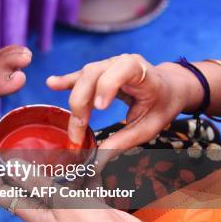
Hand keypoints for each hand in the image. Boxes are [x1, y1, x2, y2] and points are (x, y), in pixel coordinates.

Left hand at [0, 142, 154, 221]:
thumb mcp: (62, 202)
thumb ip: (37, 182)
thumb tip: (9, 164)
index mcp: (33, 213)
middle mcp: (46, 211)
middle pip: (21, 185)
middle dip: (13, 164)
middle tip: (9, 141)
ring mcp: (67, 208)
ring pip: (50, 183)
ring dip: (47, 166)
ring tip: (45, 144)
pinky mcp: (88, 205)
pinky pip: (78, 184)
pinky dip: (80, 170)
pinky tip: (85, 153)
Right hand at [46, 54, 199, 150]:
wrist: (168, 86)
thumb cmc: (161, 104)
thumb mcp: (150, 125)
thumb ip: (125, 140)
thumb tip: (98, 159)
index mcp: (141, 71)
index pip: (123, 69)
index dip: (108, 85)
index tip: (100, 108)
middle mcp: (120, 62)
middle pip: (93, 75)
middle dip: (81, 103)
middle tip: (80, 132)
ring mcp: (106, 65)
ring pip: (83, 77)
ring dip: (74, 101)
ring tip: (75, 126)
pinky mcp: (96, 72)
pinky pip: (78, 76)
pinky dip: (65, 82)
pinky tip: (52, 83)